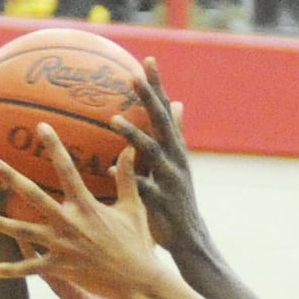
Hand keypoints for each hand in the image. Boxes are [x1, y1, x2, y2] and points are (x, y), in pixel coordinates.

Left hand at [0, 126, 164, 298]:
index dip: (55, 147)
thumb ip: (126, 178)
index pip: (67, 170)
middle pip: (34, 196)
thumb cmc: (137, 245)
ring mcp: (63, 247)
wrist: (139, 282)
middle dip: (11, 178)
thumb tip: (129, 148)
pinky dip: (13, 270)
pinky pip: (32, 269)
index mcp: (87, 206)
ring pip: (25, 232)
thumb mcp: (134, 208)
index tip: (40, 126)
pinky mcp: (62, 268)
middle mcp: (70, 223)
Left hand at [112, 60, 207, 251]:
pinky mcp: (162, 202)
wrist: (189, 239)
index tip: (147, 59)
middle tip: (132, 76)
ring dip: (133, 135)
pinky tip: (109, 170)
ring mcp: (170, 180)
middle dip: (149, 99)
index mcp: (176, 149)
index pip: (166, 111)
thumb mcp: (176, 164)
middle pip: (161, 123)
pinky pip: (142, 187)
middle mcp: (176, 159)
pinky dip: (127, 178)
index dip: (158, 86)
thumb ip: (173, 134)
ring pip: (152, 152)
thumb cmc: (175, 200)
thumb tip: (177, 103)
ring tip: (114, 119)